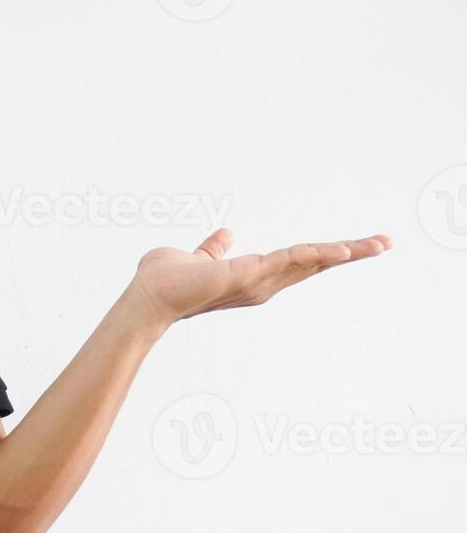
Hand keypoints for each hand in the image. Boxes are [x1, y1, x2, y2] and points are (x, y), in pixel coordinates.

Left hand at [126, 227, 392, 327]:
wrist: (147, 298)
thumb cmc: (165, 282)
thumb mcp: (197, 258)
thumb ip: (213, 249)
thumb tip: (226, 233)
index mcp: (252, 277)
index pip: (297, 263)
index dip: (326, 254)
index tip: (355, 246)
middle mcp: (261, 284)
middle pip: (314, 265)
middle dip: (350, 253)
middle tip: (386, 242)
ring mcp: (257, 282)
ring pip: (309, 262)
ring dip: (344, 252)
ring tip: (378, 243)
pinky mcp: (246, 275)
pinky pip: (288, 259)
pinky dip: (315, 253)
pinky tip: (342, 248)